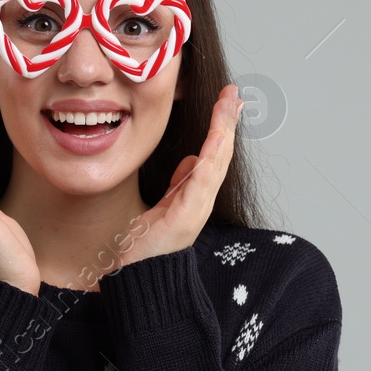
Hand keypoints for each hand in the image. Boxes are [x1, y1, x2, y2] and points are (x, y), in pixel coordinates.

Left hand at [118, 83, 242, 264]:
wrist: (137, 278)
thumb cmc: (147, 246)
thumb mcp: (163, 206)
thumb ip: (178, 184)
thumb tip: (190, 159)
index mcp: (195, 196)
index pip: (213, 155)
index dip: (221, 127)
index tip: (225, 101)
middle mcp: (201, 202)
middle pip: (221, 154)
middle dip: (227, 122)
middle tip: (232, 93)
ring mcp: (196, 210)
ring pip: (216, 163)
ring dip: (223, 131)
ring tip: (228, 105)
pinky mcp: (185, 217)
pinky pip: (201, 181)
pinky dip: (210, 157)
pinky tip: (216, 138)